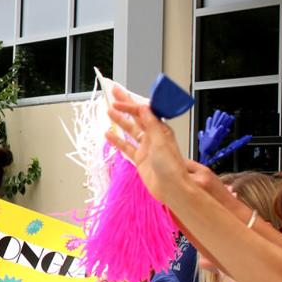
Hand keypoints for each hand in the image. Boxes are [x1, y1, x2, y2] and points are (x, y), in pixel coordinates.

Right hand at [106, 88, 193, 205]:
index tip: (117, 100)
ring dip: (120, 120)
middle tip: (114, 93)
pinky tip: (109, 135)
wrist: (172, 188)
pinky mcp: (140, 159)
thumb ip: (151, 124)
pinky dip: (117, 140)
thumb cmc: (171, 166)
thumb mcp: (161, 140)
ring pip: (130, 130)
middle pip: (136, 117)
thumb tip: (144, 108)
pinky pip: (126, 146)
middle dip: (125, 105)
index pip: (143, 111)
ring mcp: (146, 147)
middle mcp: (153, 136)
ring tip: (109, 112)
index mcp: (160, 129)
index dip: (130, 105)